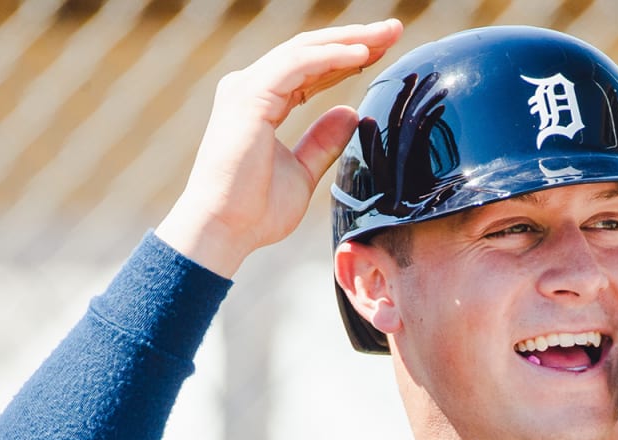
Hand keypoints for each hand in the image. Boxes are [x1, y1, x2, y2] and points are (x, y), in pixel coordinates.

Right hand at [156, 19, 402, 277]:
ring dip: (348, 39)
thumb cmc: (254, 211)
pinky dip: (331, 56)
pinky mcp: (250, 95)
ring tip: (385, 36)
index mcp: (261, 102)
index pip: (311, 69)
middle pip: (310, 52)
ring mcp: (247, 88)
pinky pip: (297, 64)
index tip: (384, 53)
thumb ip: (323, 142)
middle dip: (354, 38)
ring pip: (305, 50)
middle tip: (393, 30)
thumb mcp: (302, 172)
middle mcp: (251, 88)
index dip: (347, 57)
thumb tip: (350, 113)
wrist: (224, 230)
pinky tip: (361, 53)